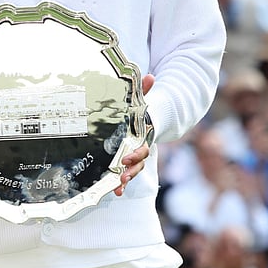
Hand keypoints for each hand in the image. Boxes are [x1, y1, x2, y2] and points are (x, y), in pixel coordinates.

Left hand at [114, 74, 154, 196]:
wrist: (152, 118)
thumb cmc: (143, 108)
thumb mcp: (143, 99)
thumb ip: (145, 90)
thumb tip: (150, 76)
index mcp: (144, 136)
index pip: (143, 148)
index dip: (136, 154)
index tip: (126, 158)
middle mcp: (141, 148)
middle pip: (138, 163)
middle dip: (131, 171)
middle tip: (121, 177)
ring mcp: (134, 155)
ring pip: (133, 171)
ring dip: (126, 180)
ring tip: (118, 188)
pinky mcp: (126, 159)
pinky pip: (125, 173)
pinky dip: (120, 183)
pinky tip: (115, 192)